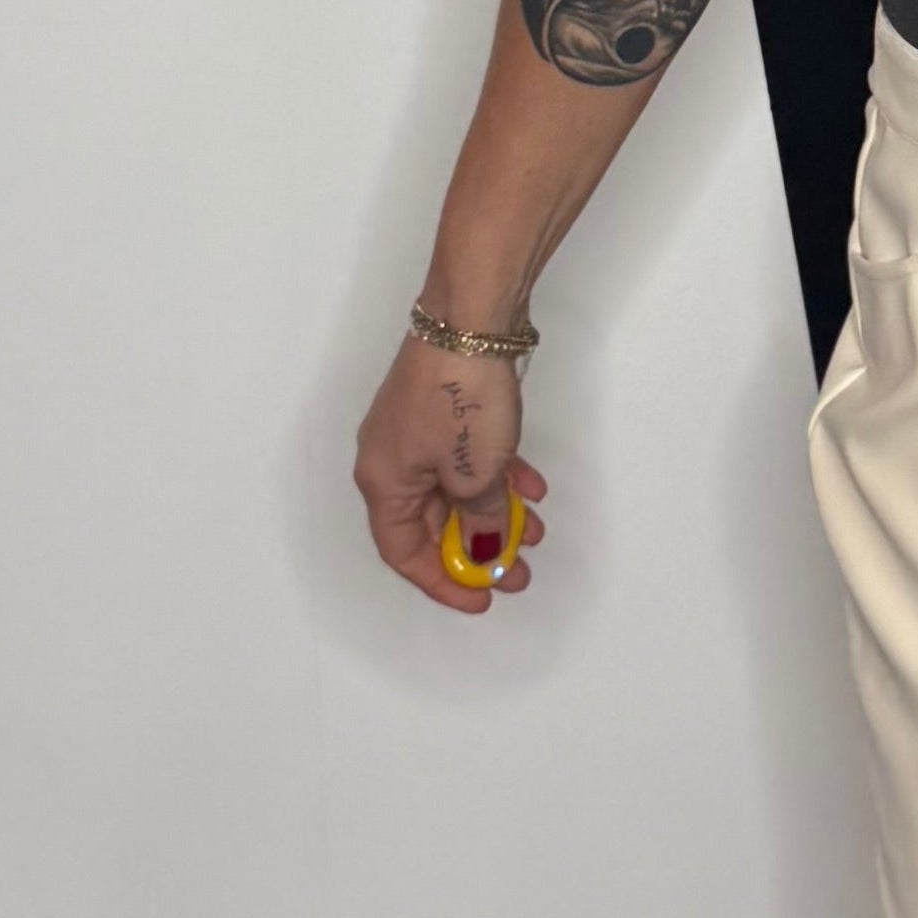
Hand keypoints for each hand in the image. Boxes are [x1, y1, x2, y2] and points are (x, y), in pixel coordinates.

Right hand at [353, 339, 552, 608]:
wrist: (471, 318)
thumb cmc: (461, 398)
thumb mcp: (476, 476)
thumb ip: (479, 522)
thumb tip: (479, 555)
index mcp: (383, 482)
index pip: (403, 552)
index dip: (441, 583)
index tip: (481, 599)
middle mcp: (391, 460)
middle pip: (430, 524)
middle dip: (476, 551)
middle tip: (517, 572)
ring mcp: (417, 432)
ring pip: (455, 491)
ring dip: (494, 514)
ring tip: (534, 530)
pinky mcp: (442, 410)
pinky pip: (466, 459)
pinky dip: (497, 477)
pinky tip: (533, 486)